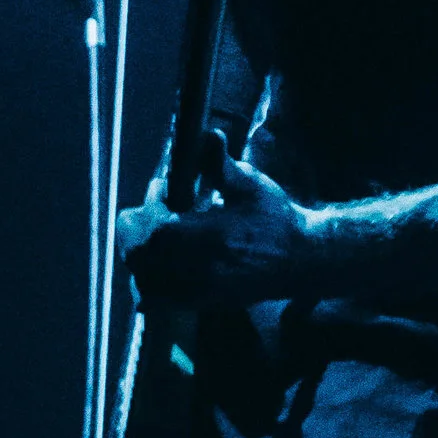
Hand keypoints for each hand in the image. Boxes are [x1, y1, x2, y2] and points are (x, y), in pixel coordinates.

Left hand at [117, 145, 316, 302]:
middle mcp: (196, 270)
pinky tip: (159, 262)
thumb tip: (207, 134)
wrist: (300, 260)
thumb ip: (220, 164)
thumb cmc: (276, 219)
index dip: (151, 201)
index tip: (162, 186)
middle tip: (151, 209)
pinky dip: (146, 279)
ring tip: (156, 234)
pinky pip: (155, 298)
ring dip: (140, 253)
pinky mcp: (198, 303)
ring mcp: (195, 291)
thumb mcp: (250, 185)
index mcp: (207, 239)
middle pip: (137, 254)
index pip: (154, 226)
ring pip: (141, 277)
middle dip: (136, 227)